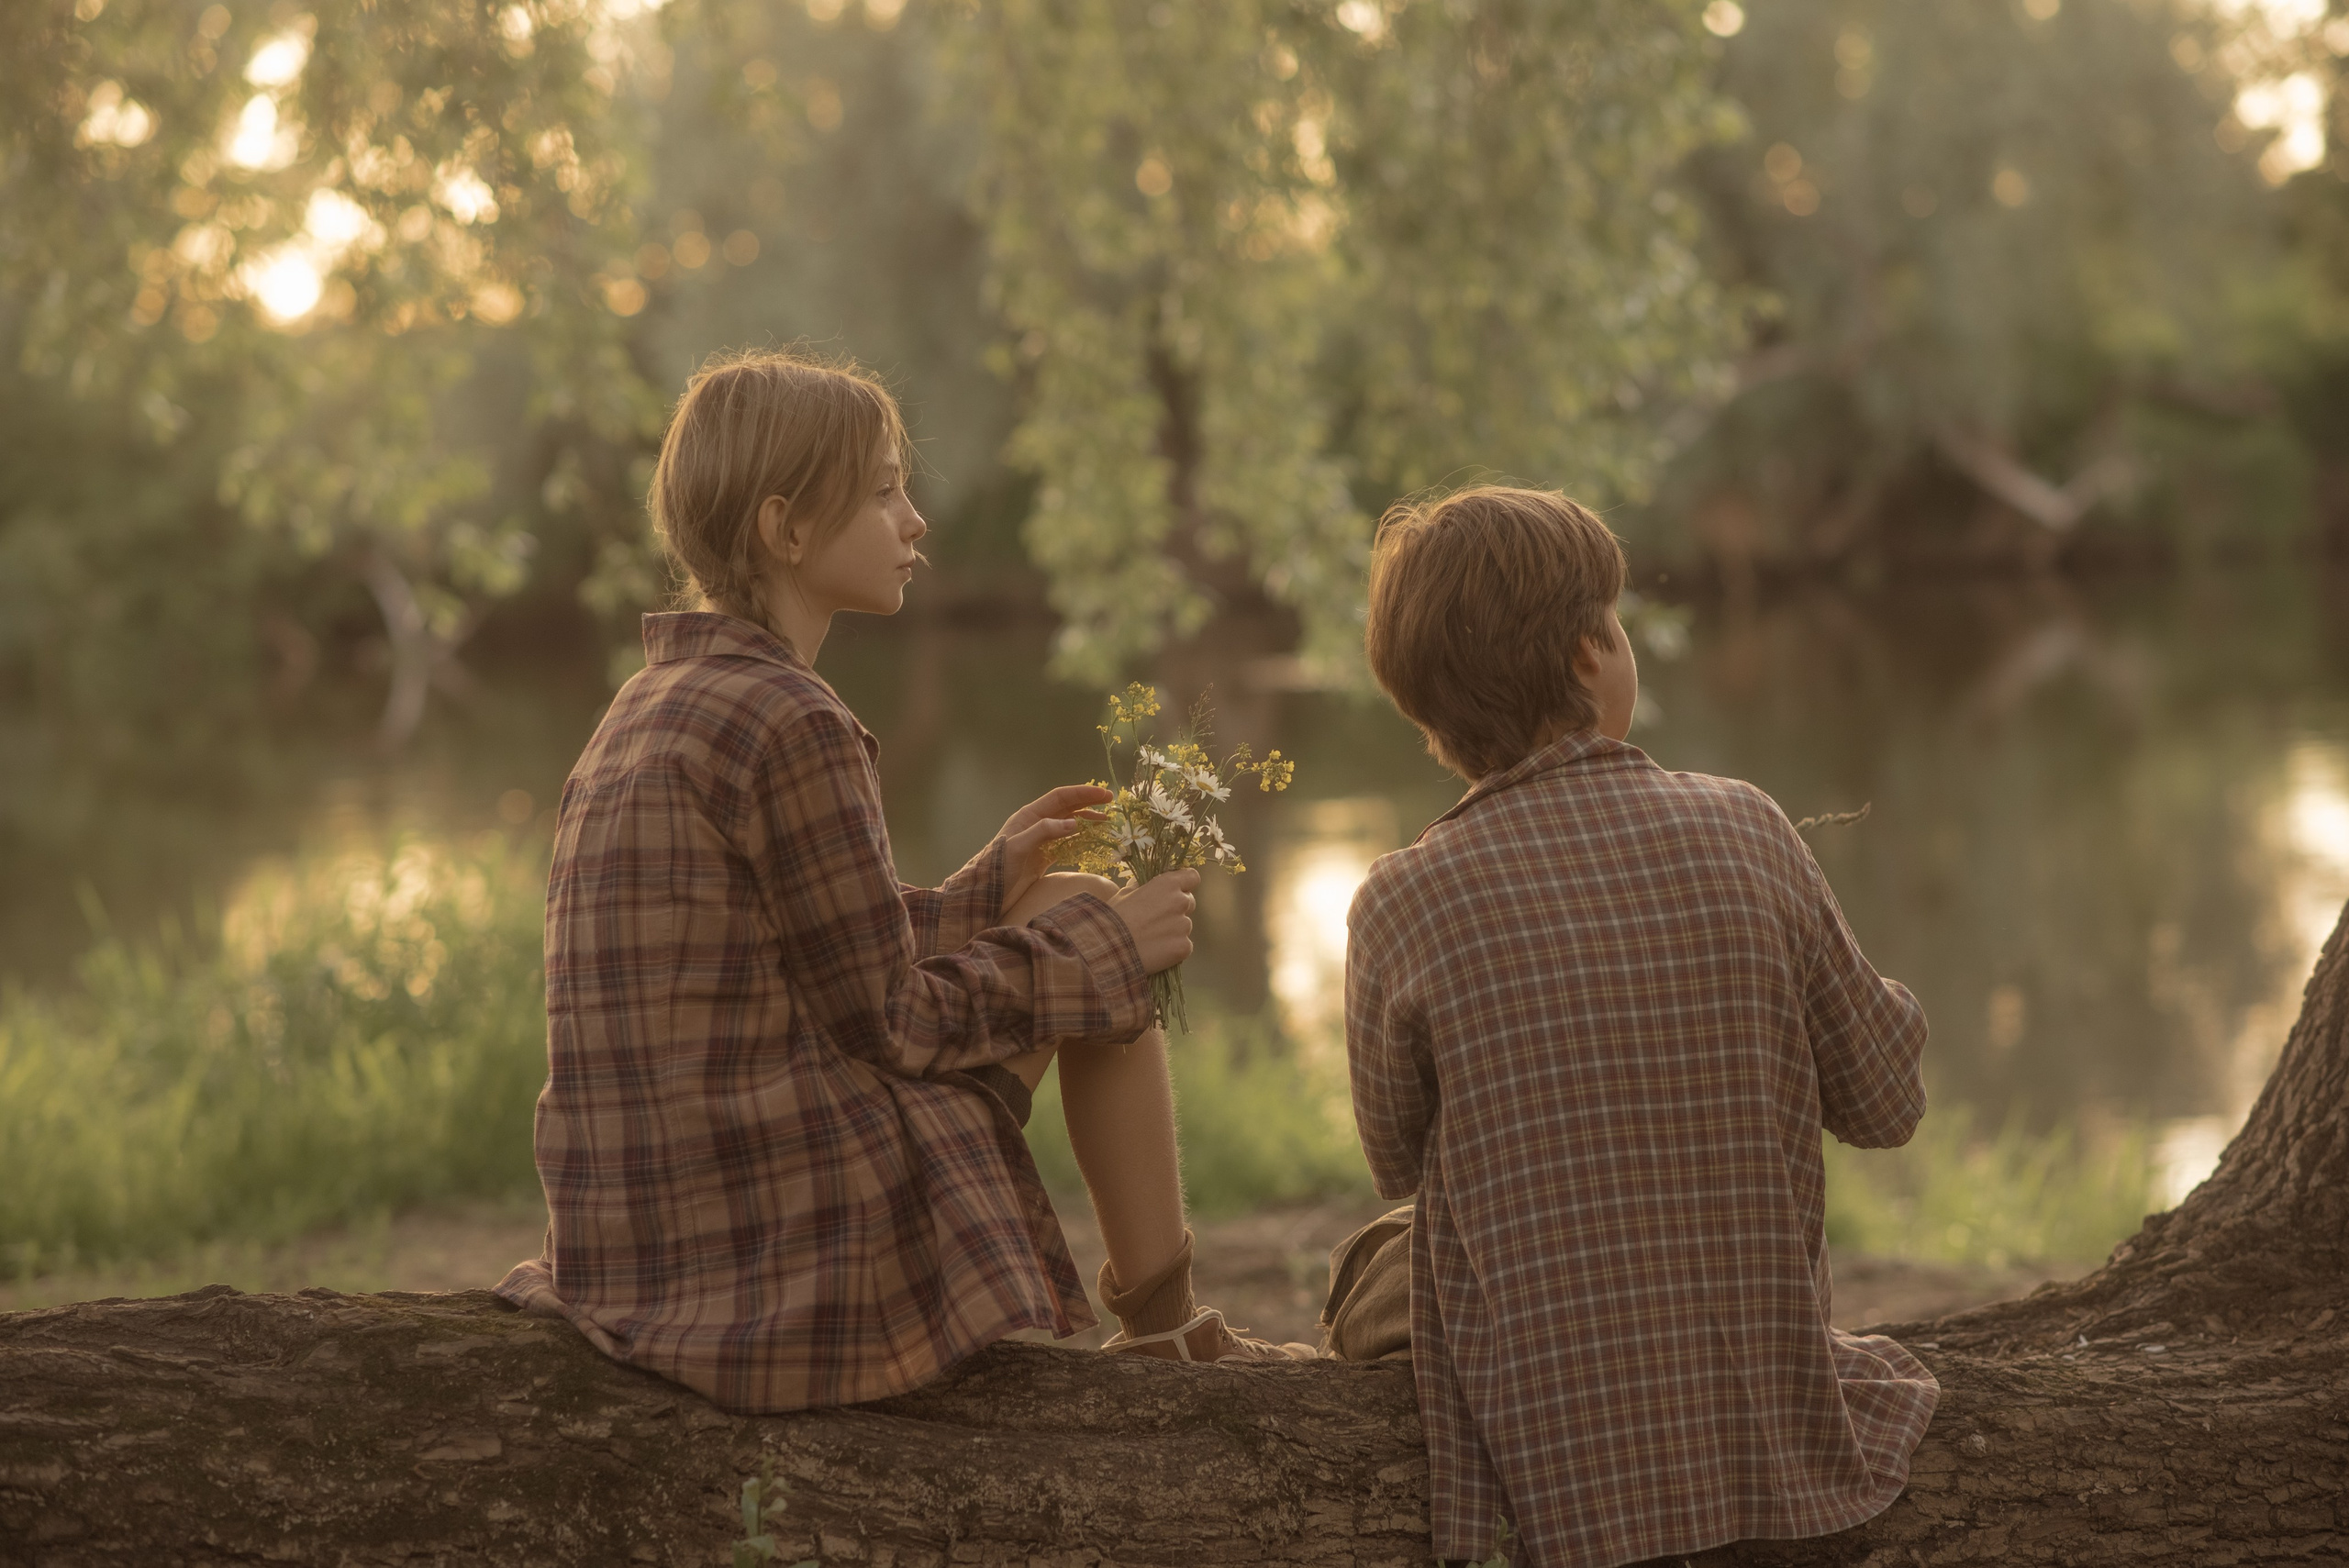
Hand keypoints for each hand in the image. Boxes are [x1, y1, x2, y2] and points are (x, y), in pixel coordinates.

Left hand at [996, 784, 1110, 911]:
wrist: (985, 894)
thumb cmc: (996, 868)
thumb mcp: (1018, 847)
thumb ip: (1044, 832)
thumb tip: (1074, 822)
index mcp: (1029, 815)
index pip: (1060, 798)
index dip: (1083, 793)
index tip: (1104, 794)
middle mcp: (1036, 824)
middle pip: (1067, 808)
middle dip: (1088, 803)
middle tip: (1111, 803)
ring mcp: (1041, 841)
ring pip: (1069, 824)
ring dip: (1086, 821)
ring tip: (1106, 821)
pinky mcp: (1044, 857)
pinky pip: (1066, 843)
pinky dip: (1080, 839)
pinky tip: (1092, 840)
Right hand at [1110, 868, 1197, 974]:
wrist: (1108, 948)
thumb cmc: (1113, 918)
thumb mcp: (1125, 893)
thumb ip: (1143, 886)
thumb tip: (1147, 885)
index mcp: (1167, 884)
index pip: (1192, 877)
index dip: (1185, 883)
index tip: (1176, 890)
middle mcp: (1181, 902)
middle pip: (1189, 902)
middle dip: (1177, 908)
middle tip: (1156, 920)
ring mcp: (1184, 926)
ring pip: (1185, 925)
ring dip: (1174, 930)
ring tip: (1152, 938)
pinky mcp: (1184, 947)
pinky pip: (1184, 945)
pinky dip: (1174, 948)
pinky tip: (1156, 951)